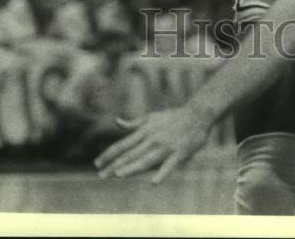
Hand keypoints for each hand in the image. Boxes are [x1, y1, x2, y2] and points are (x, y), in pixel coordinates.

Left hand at [94, 106, 212, 183]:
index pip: (123, 144)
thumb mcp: (151, 117)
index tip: (97, 163)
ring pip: (146, 159)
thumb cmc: (173, 117)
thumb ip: (134, 123)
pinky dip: (162, 172)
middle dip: (115, 165)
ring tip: (119, 175)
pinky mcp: (179, 153)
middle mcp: (153, 138)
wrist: (198, 114)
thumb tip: (116, 122)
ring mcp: (166, 146)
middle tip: (101, 175)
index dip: (109, 154)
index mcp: (145, 131)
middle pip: (131, 153)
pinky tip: (154, 181)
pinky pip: (169, 165)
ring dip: (132, 167)